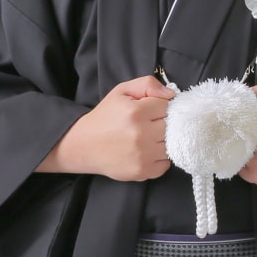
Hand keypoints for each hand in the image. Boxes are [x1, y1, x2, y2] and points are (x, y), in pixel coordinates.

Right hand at [38, 75, 172, 180]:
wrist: (84, 145)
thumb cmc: (105, 116)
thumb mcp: (122, 91)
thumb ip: (147, 85)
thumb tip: (171, 94)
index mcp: (136, 112)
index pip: (168, 106)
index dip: (162, 107)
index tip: (153, 110)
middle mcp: (141, 134)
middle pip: (173, 126)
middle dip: (165, 123)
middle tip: (152, 124)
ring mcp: (142, 155)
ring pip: (172, 145)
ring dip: (164, 141)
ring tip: (150, 138)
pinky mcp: (142, 171)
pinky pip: (166, 164)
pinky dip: (160, 158)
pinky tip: (147, 151)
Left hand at [240, 85, 256, 188]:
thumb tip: (243, 92)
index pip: (242, 111)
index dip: (241, 110)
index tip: (242, 112)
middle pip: (236, 132)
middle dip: (237, 129)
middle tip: (245, 128)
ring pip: (236, 152)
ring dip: (240, 147)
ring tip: (252, 144)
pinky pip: (242, 168)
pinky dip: (245, 162)